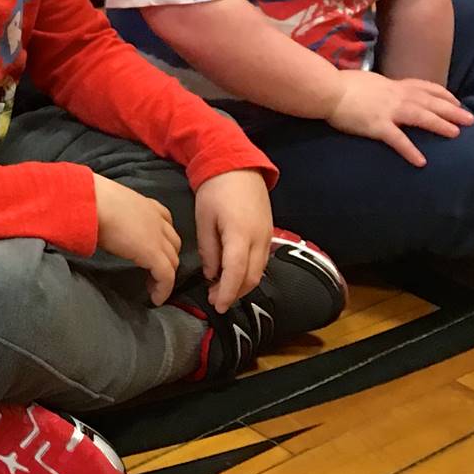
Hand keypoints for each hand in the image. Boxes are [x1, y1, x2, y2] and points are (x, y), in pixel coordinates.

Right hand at [92, 173, 179, 305]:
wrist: (91, 202)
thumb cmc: (91, 201)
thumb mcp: (109, 205)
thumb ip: (115, 214)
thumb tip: (103, 224)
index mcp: (145, 205)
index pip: (165, 221)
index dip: (163, 238)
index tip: (152, 251)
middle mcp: (157, 219)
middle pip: (173, 243)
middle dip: (167, 258)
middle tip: (152, 271)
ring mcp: (157, 237)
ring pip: (173, 260)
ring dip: (166, 274)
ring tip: (153, 286)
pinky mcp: (153, 253)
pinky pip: (166, 276)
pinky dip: (164, 289)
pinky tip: (155, 298)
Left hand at [193, 170, 271, 310]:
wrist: (238, 166)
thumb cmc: (215, 190)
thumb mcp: (204, 219)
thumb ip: (209, 249)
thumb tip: (212, 274)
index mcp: (240, 235)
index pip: (236, 273)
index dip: (227, 293)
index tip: (217, 306)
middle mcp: (259, 239)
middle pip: (251, 277)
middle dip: (234, 293)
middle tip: (214, 299)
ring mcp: (267, 237)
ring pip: (259, 271)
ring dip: (242, 284)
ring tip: (221, 289)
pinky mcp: (269, 233)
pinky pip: (261, 260)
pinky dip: (248, 272)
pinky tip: (233, 272)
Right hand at [324, 70, 473, 166]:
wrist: (326, 90)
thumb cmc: (340, 85)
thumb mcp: (367, 82)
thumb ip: (380, 88)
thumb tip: (384, 92)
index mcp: (393, 85)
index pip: (424, 87)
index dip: (443, 94)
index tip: (456, 101)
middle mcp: (396, 96)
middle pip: (430, 102)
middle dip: (452, 110)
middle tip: (471, 119)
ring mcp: (388, 111)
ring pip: (421, 116)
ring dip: (440, 125)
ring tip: (456, 134)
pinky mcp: (377, 126)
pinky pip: (397, 140)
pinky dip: (410, 150)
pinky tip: (421, 161)